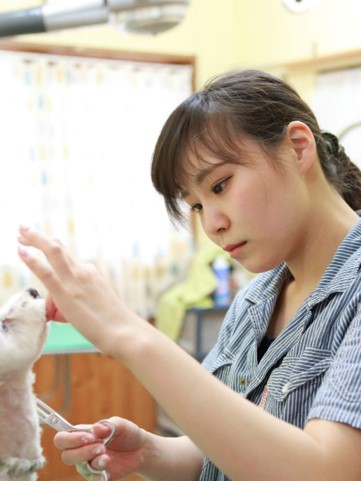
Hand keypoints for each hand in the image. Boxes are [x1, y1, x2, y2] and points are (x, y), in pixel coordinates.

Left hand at [17, 226, 140, 355]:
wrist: (123, 331)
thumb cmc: (114, 324)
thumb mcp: (100, 303)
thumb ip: (86, 299)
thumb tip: (73, 306)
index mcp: (91, 273)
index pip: (67, 257)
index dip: (50, 246)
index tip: (37, 241)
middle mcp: (83, 271)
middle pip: (57, 248)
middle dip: (38, 237)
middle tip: (23, 229)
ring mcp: (74, 281)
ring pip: (53, 252)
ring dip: (35, 239)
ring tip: (19, 232)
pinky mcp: (66, 294)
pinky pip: (46, 272)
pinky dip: (32, 260)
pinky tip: (21, 250)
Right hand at [54, 417, 146, 480]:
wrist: (140, 449)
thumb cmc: (126, 433)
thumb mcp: (120, 424)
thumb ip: (107, 425)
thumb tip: (95, 428)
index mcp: (82, 435)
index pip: (62, 438)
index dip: (70, 439)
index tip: (89, 437)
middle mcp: (82, 451)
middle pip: (66, 456)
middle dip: (82, 452)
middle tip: (101, 447)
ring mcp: (89, 465)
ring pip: (80, 467)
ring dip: (93, 462)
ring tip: (107, 458)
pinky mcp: (97, 476)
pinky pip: (91, 480)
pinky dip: (97, 477)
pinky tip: (106, 472)